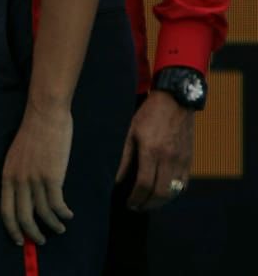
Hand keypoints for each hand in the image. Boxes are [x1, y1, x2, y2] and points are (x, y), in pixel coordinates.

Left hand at [0, 104, 73, 245]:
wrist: (44, 114)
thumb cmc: (33, 133)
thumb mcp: (17, 156)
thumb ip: (19, 175)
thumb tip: (26, 197)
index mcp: (7, 174)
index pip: (5, 210)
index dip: (12, 228)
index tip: (19, 240)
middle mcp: (18, 179)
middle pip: (22, 217)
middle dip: (32, 234)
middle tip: (40, 241)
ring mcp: (35, 179)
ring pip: (43, 214)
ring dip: (53, 225)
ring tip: (59, 228)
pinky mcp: (52, 177)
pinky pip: (57, 205)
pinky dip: (63, 214)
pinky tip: (68, 215)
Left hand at [116, 90, 195, 210]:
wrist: (176, 100)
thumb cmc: (149, 114)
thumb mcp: (131, 131)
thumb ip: (125, 157)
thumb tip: (118, 179)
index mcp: (151, 151)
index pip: (145, 184)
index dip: (136, 198)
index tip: (129, 203)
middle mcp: (169, 159)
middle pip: (161, 193)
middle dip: (148, 204)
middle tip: (137, 207)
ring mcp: (182, 160)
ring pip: (174, 192)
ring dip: (161, 202)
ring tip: (148, 203)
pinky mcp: (189, 160)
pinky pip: (183, 184)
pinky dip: (173, 193)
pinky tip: (163, 194)